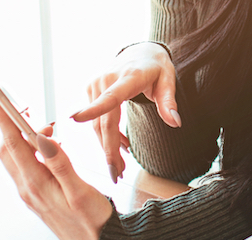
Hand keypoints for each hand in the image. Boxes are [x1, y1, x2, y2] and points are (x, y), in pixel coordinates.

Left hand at [0, 97, 113, 239]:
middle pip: (6, 148)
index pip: (13, 143)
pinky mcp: (34, 195)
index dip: (2, 118)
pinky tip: (44, 145)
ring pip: (13, 157)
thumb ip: (60, 164)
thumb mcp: (80, 192)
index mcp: (36, 185)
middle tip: (19, 104)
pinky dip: (28, 149)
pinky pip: (23, 166)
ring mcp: (28, 193)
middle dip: (8, 122)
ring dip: (19, 136)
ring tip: (38, 123)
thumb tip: (42, 139)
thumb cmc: (92, 221)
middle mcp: (26, 188)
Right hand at [71, 42, 180, 183]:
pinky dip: (107, 136)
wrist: (140, 52)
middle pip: (104, 122)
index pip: (109, 97)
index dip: (93, 110)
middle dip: (108, 151)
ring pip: (98, 125)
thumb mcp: (168, 81)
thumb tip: (176, 123)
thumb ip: (169, 102)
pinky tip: (120, 150)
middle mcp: (106, 80)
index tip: (76, 119)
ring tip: (119, 169)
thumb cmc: (156, 67)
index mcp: (127, 78)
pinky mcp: (91, 89)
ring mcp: (95, 84)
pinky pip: (98, 119)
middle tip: (116, 175)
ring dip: (107, 148)